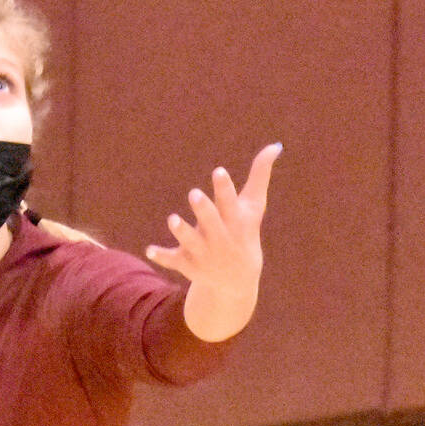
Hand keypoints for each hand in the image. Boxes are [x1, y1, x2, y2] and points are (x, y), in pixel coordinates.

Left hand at [146, 143, 279, 341]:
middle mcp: (221, 237)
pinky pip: (173, 260)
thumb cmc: (244, 231)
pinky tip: (149, 250)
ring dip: (182, 231)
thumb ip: (260, 174)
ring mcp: (204, 252)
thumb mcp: (254, 205)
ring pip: (191, 242)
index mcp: (236, 221)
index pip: (230, 203)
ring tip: (173, 219)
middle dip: (204, 210)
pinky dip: (162, 256)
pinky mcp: (188, 263)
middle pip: (211, 222)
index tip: (218, 171)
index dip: (224, 188)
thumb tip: (275, 145)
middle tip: (194, 193)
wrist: (238, 280)